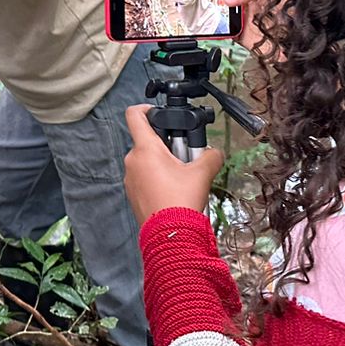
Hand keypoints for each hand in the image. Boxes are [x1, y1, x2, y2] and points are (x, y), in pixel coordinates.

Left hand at [124, 104, 222, 223]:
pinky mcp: (133, 195)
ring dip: (163, 163)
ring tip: (183, 177)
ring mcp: (130, 179)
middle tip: (185, 156)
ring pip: (147, 161)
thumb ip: (210, 155)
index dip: (146, 108)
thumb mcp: (202, 173)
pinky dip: (158, 178)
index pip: (135, 115)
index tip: (158, 112)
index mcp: (145, 149)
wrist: (171, 237)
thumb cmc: (181, 202)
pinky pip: (145, 178)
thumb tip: (214, 152)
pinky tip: (175, 191)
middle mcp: (132, 161)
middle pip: (147, 141)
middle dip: (167, 145)